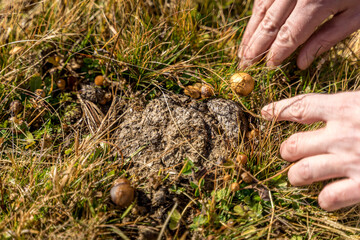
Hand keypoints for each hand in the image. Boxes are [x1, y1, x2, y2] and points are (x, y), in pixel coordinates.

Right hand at [238, 0, 359, 68]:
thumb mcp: (354, 16)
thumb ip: (327, 38)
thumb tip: (301, 63)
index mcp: (315, 3)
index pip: (288, 36)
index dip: (276, 53)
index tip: (268, 67)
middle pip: (270, 24)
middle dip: (255, 47)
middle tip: (245, 65)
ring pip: (261, 11)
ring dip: (250, 34)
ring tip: (242, 52)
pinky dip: (255, 16)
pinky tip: (252, 30)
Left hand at [261, 92, 359, 210]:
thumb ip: (349, 104)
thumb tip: (332, 105)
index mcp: (346, 108)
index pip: (300, 107)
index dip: (279, 109)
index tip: (264, 112)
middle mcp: (342, 135)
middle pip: (292, 145)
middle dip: (286, 151)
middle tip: (290, 152)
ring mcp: (351, 162)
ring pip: (302, 172)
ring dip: (296, 175)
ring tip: (299, 175)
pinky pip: (328, 198)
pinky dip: (325, 199)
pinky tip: (328, 196)